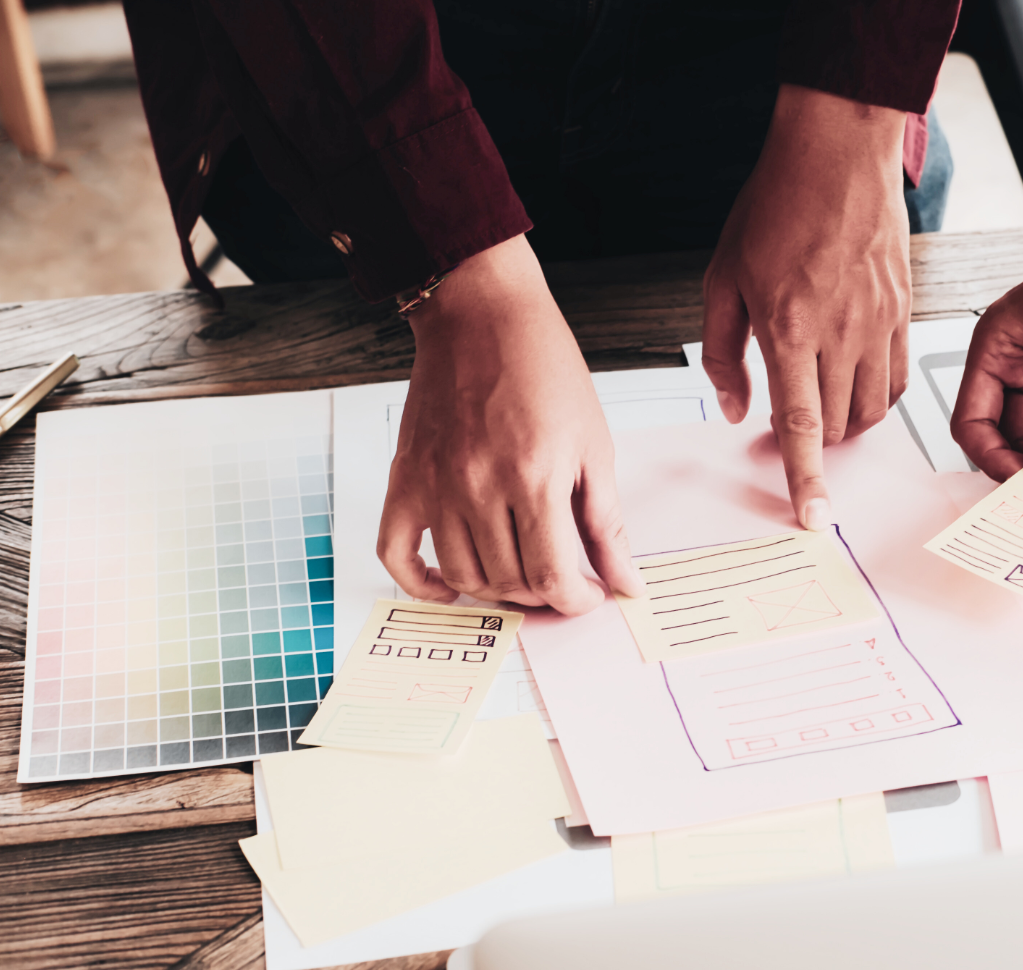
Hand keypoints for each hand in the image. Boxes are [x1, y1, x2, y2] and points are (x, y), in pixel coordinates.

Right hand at [377, 235, 641, 612]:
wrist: (482, 316)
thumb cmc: (545, 370)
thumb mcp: (594, 445)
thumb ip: (607, 523)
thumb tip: (626, 583)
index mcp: (534, 478)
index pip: (552, 578)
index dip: (576, 601)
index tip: (588, 596)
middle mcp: (478, 487)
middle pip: (510, 581)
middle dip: (544, 595)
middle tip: (560, 580)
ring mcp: (435, 485)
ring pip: (463, 575)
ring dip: (497, 591)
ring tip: (521, 576)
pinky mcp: (404, 479)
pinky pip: (396, 553)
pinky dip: (422, 583)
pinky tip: (452, 586)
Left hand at [701, 84, 910, 529]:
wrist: (837, 151)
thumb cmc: (775, 205)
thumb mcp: (722, 278)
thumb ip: (724, 352)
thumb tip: (732, 410)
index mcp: (789, 328)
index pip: (800, 425)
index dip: (805, 480)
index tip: (814, 519)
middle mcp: (840, 332)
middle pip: (837, 425)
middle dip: (814, 444)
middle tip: (789, 426)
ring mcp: (878, 322)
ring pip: (871, 409)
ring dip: (845, 423)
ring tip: (821, 402)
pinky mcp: (903, 310)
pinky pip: (897, 378)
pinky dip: (875, 397)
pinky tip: (853, 382)